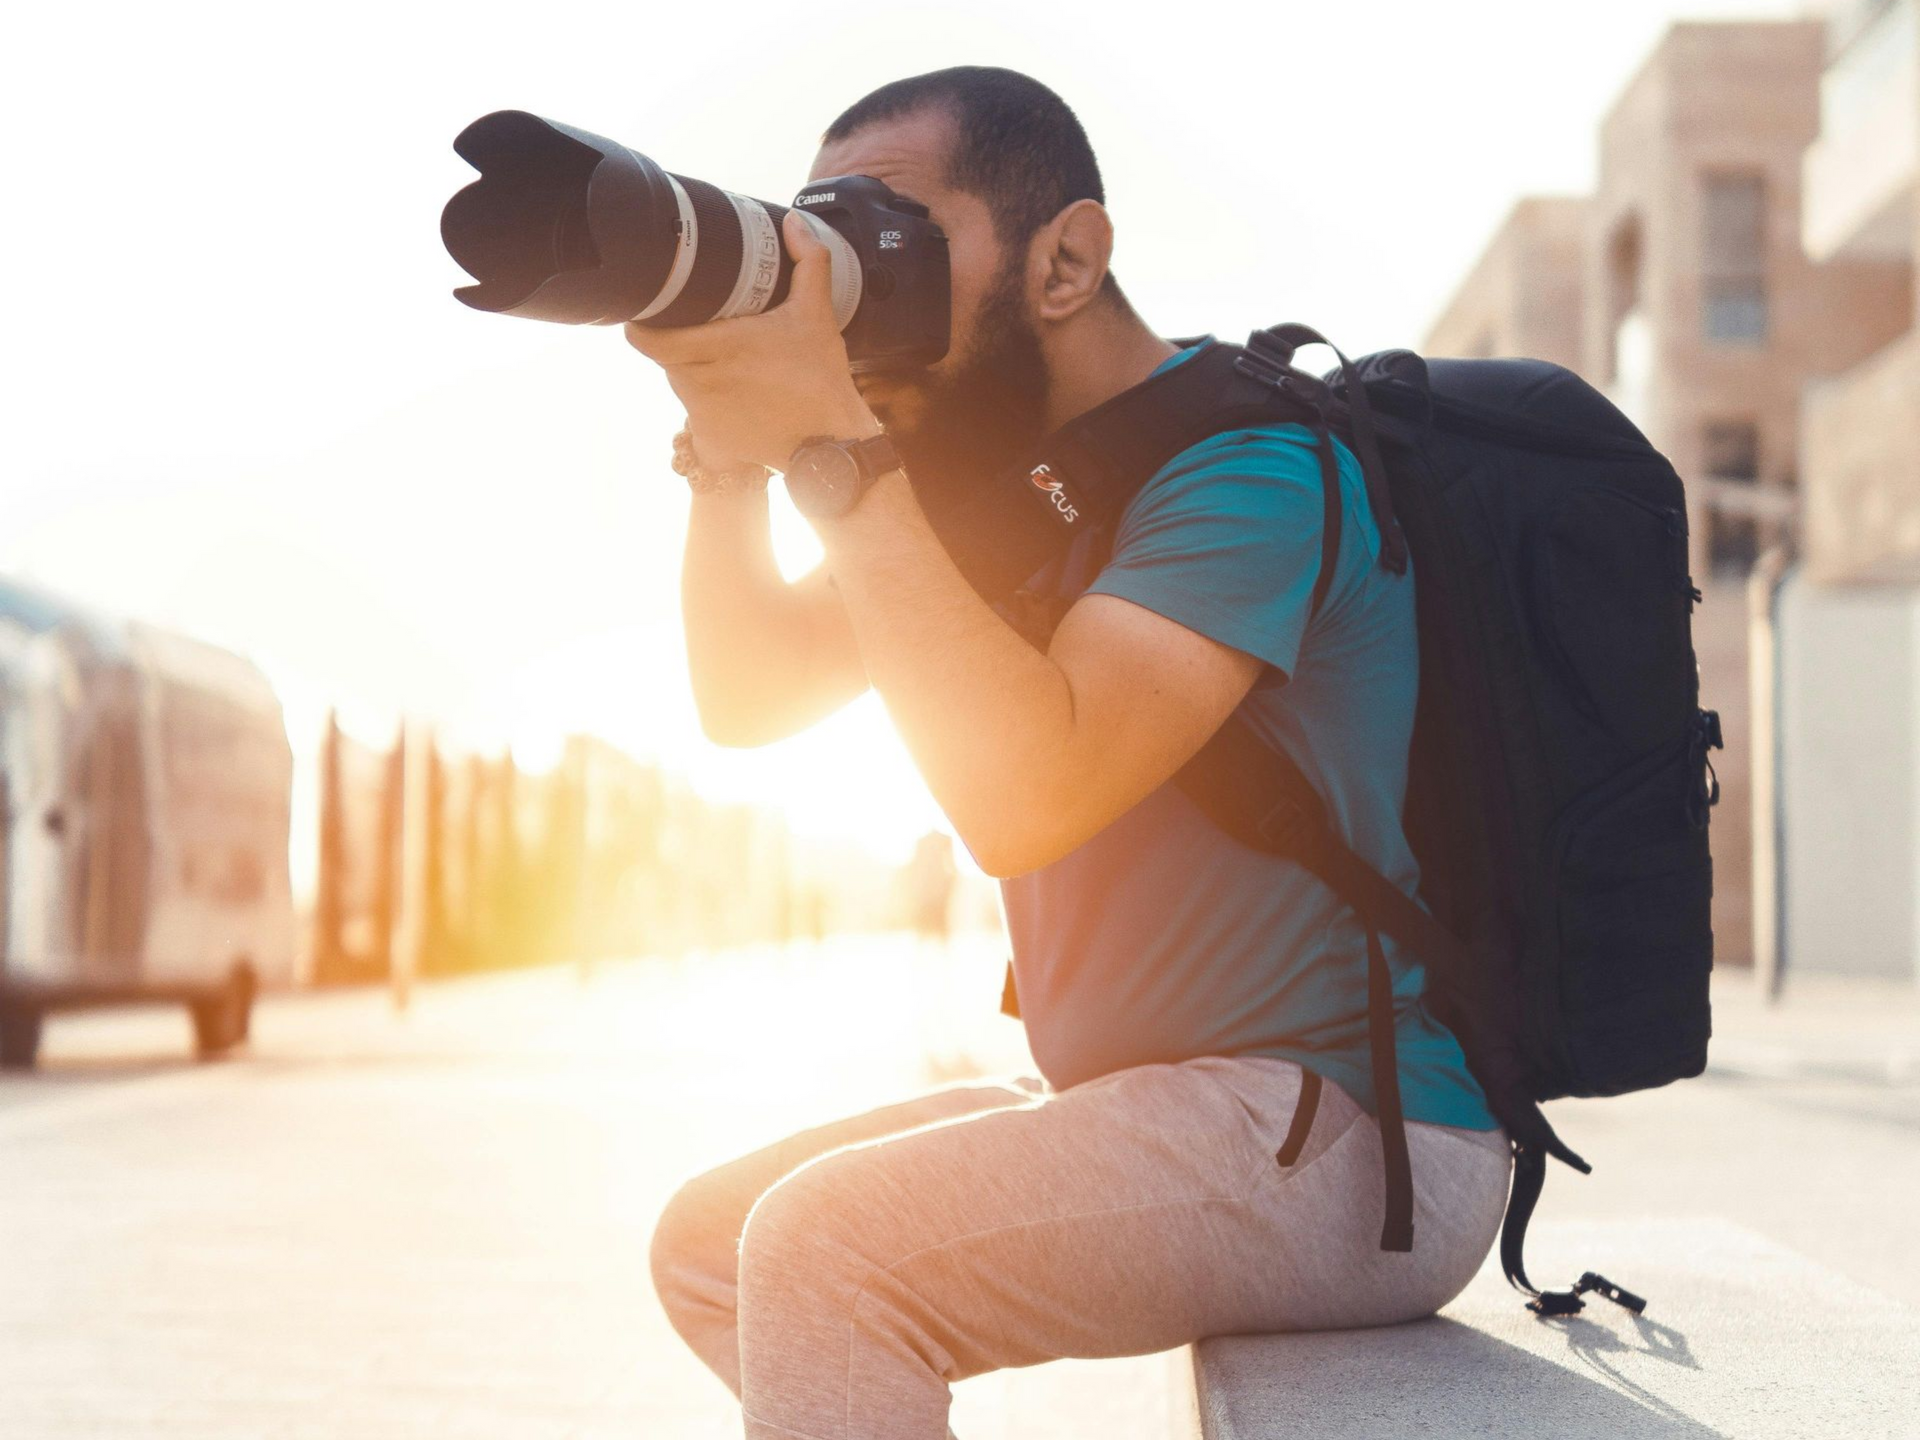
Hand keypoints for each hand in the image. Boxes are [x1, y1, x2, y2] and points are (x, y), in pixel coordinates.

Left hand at [626, 211, 878, 471]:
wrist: (829, 444)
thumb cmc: (820, 379)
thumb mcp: (817, 315)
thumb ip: (808, 264)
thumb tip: (795, 224)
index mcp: (718, 346)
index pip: (646, 339)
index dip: (639, 325)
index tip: (648, 311)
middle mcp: (701, 381)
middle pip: (664, 355)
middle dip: (678, 341)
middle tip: (703, 329)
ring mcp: (702, 413)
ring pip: (680, 382)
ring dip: (693, 370)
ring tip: (725, 361)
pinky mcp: (710, 438)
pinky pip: (694, 413)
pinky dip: (708, 402)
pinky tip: (737, 396)